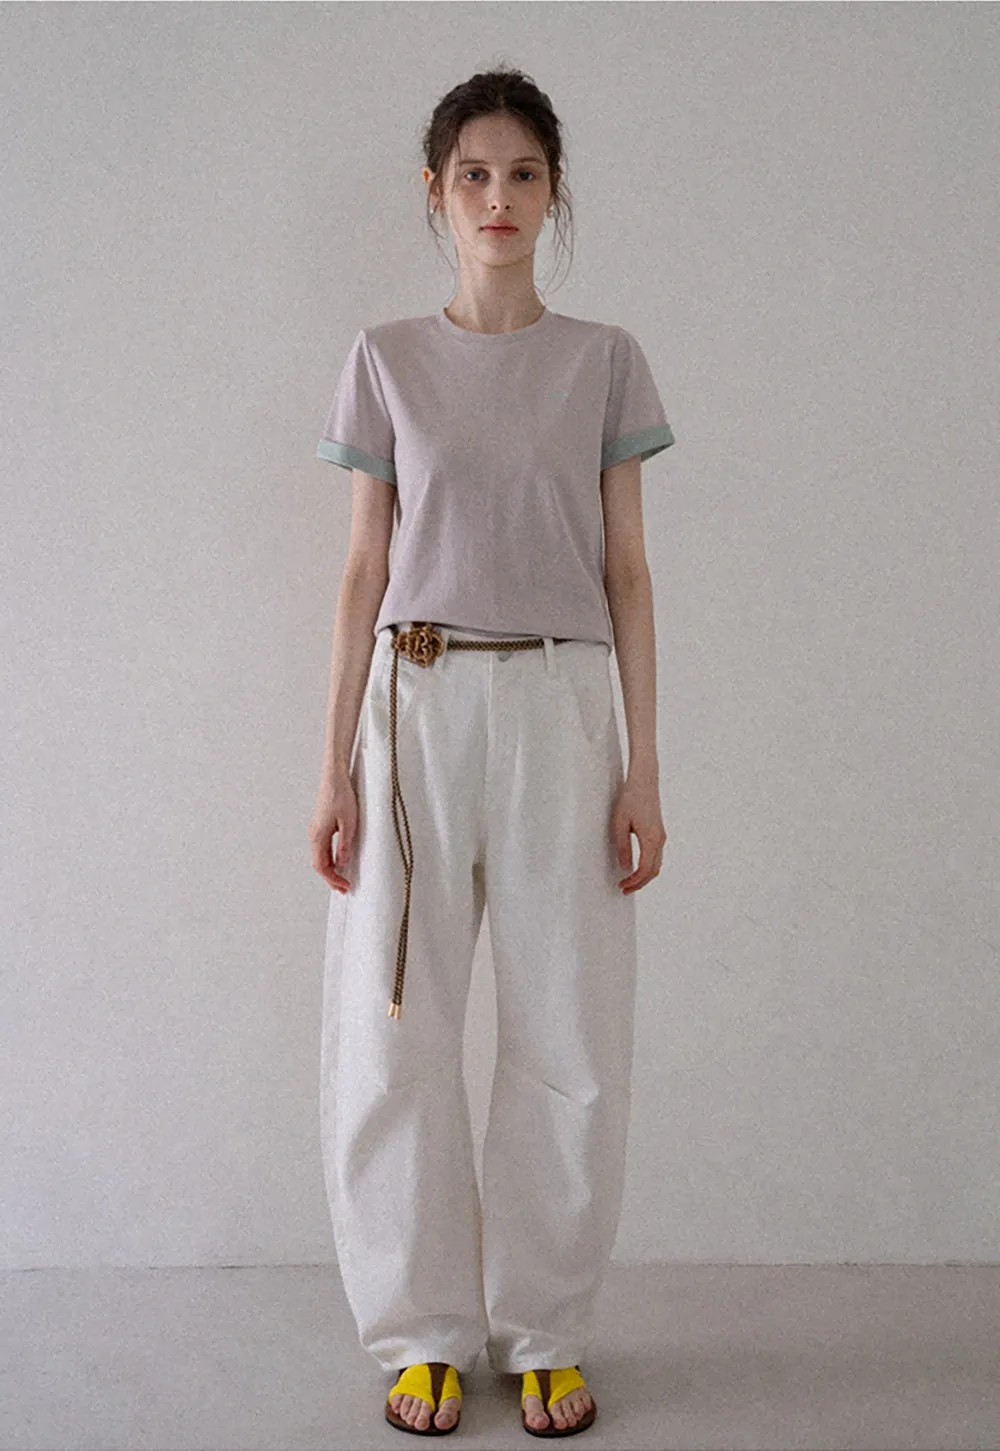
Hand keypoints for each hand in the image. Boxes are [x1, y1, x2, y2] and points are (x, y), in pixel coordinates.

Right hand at [308, 776, 357, 894]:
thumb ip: (344, 845)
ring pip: (320, 857)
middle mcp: (314, 835)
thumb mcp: (349, 823)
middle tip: (344, 889)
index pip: (322, 866)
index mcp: (318, 836)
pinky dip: (329, 859)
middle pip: (319, 864)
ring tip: (342, 879)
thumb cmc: (341, 796)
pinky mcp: (321, 826)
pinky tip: (339, 862)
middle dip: (331, 878)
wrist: (334, 778)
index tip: (344, 887)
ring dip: (330, 870)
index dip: (333, 879)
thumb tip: (342, 864)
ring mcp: (316, 830)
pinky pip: (323, 848)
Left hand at [612, 771, 666, 892]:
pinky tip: (636, 866)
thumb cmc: (631, 798)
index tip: (623, 886)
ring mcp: (661, 836)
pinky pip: (656, 855)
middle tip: (625, 889)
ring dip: (644, 875)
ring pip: (657, 864)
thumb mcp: (620, 824)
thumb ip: (623, 847)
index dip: (634, 882)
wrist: (644, 780)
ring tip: (629, 880)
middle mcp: (660, 840)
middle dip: (640, 883)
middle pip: (653, 871)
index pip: (645, 870)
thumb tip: (625, 866)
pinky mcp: (659, 831)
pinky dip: (648, 866)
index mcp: (651, 839)